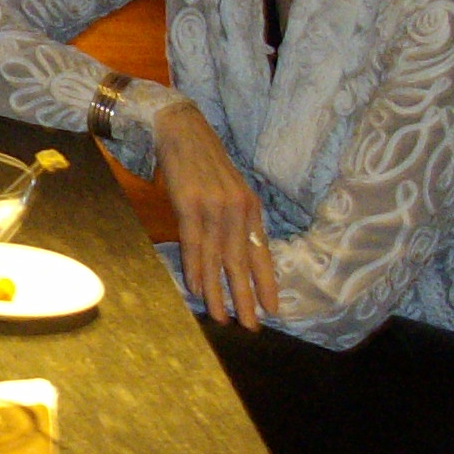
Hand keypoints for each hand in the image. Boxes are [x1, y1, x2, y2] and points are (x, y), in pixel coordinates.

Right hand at [157, 96, 278, 330]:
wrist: (179, 127)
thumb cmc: (201, 161)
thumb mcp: (226, 190)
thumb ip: (232, 220)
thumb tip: (233, 255)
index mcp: (249, 206)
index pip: (261, 252)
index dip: (267, 282)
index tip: (273, 309)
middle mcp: (237, 208)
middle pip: (242, 262)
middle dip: (246, 297)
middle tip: (250, 326)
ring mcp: (214, 206)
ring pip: (218, 259)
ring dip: (217, 292)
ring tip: (220, 317)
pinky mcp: (189, 203)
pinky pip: (194, 243)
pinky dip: (196, 268)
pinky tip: (197, 288)